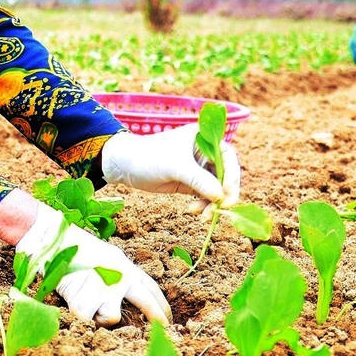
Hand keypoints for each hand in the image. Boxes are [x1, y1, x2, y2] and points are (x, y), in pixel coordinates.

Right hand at [15, 203, 170, 325]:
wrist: (52, 238)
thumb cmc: (73, 245)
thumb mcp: (104, 255)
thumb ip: (117, 272)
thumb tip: (126, 290)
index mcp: (125, 266)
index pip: (151, 289)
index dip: (161, 306)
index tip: (167, 319)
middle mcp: (120, 278)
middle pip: (147, 305)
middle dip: (157, 320)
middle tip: (162, 333)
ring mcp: (103, 290)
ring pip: (113, 318)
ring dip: (103, 318)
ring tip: (92, 310)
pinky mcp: (84, 300)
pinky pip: (87, 320)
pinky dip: (81, 317)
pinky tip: (75, 306)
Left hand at [100, 127, 240, 207]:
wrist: (124, 165)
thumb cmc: (148, 157)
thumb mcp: (175, 166)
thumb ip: (199, 179)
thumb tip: (220, 196)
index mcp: (204, 138)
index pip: (228, 156)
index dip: (232, 176)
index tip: (226, 193)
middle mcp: (205, 153)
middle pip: (225, 175)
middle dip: (223, 194)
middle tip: (220, 210)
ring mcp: (198, 169)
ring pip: (216, 188)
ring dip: (212, 203)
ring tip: (202, 216)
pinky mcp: (190, 183)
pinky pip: (205, 196)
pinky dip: (203, 205)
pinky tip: (193, 211)